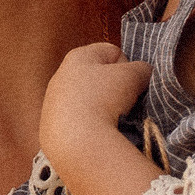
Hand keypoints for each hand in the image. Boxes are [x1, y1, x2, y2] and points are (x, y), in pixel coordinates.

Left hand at [39, 43, 152, 174]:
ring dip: (102, 108)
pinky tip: (94, 133)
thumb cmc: (104, 99)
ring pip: (88, 100)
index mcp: (77, 57)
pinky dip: (88, 125)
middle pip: (99, 77)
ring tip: (109, 120)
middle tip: (123, 103)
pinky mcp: (51, 126)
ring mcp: (53, 102)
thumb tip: (143, 75)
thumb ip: (142, 69)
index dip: (127, 67)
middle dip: (114, 89)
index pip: (113, 52)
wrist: (77, 142)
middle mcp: (60, 76)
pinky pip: (78, 120)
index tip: (130, 84)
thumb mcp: (133, 77)